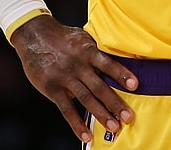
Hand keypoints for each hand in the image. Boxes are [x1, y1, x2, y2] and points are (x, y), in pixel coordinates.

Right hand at [10, 15, 138, 142]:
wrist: (35, 36)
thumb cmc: (64, 37)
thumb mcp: (83, 38)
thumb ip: (98, 50)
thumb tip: (121, 58)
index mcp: (87, 51)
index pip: (108, 63)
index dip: (121, 74)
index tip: (135, 85)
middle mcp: (77, 66)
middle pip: (99, 86)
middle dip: (115, 103)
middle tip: (128, 116)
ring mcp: (65, 78)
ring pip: (86, 99)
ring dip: (101, 114)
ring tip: (114, 126)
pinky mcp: (52, 89)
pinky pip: (66, 110)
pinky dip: (76, 124)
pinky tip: (86, 135)